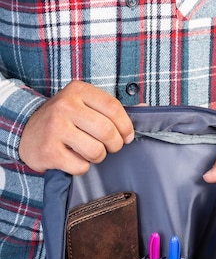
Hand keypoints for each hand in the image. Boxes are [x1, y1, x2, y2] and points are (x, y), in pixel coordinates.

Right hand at [19, 81, 133, 174]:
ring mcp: (55, 128)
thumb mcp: (84, 105)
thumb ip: (111, 108)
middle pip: (107, 132)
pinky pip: (81, 166)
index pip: (113, 108)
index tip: (126, 137)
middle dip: (114, 145)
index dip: (126, 127)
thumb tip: (146, 109)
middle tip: (109, 148)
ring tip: (87, 151)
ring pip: (96, 151)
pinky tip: (72, 158)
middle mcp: (65, 106)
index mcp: (78, 91)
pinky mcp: (50, 151)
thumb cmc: (63, 120)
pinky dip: (81, 167)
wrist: (26, 132)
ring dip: (97, 157)